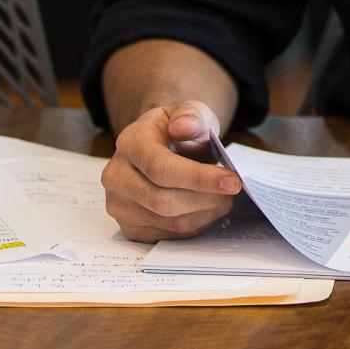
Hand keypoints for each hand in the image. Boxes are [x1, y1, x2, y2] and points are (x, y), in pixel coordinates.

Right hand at [101, 99, 242, 240]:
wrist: (159, 145)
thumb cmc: (177, 130)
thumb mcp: (189, 112)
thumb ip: (191, 116)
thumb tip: (183, 127)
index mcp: (129, 143)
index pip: (161, 168)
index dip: (199, 178)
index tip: (233, 181)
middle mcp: (116, 176)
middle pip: (163, 201)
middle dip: (207, 199)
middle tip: (233, 191)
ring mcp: (119, 205)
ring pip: (169, 222)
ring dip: (205, 214)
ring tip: (223, 198)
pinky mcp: (129, 227)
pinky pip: (168, 236)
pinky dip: (195, 226)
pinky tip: (206, 209)